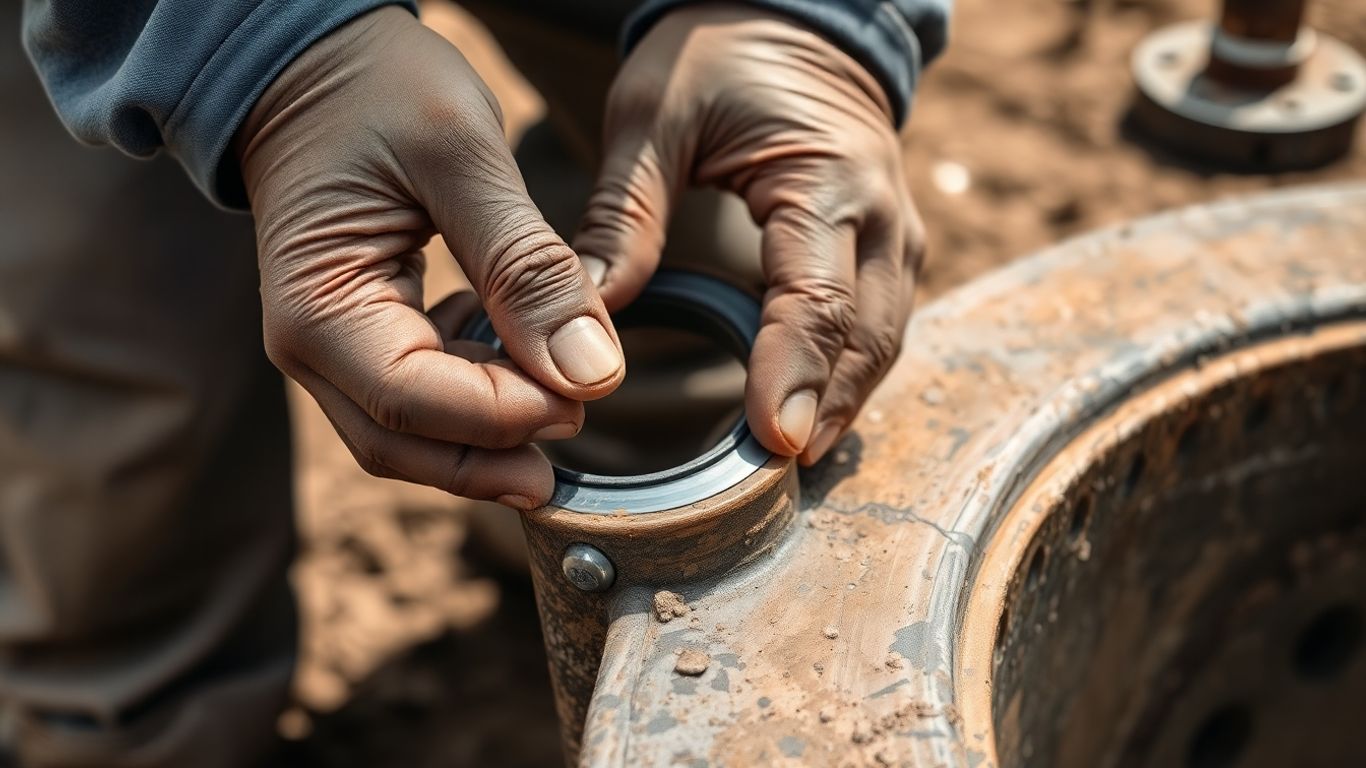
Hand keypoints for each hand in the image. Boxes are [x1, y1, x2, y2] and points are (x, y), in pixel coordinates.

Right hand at [236, 7, 623, 508]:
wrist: (314, 66)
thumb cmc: (377, 90)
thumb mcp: (464, 157)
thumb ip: (526, 266)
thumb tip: (592, 372)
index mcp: (319, 307)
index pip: (413, 404)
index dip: (506, 415)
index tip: (588, 390)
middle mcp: (310, 348)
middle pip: (407, 445)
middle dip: (499, 452)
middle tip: (585, 418)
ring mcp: (330, 351)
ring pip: (414, 435)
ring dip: (494, 430)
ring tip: (566, 387)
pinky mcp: (361, 340)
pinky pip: (420, 398)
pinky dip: (480, 394)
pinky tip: (523, 352)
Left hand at [575, 5, 923, 465]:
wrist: (790, 20)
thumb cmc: (715, 59)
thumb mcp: (653, 116)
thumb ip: (625, 214)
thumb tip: (587, 315)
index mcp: (826, 175)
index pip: (818, 294)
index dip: (795, 373)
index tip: (773, 439)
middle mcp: (879, 212)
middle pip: (866, 335)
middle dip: (825, 408)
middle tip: (776, 476)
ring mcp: (894, 235)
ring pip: (881, 341)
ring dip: (840, 403)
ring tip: (788, 465)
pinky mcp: (885, 251)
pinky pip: (876, 328)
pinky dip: (845, 378)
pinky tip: (804, 419)